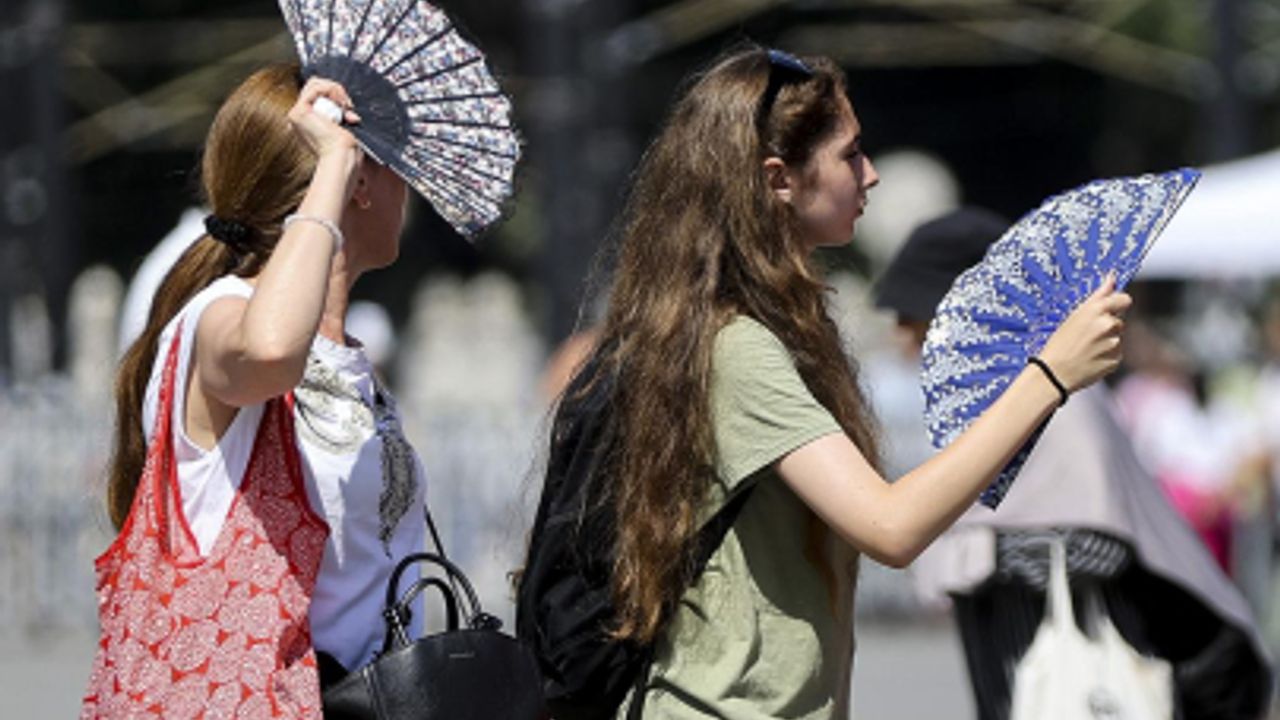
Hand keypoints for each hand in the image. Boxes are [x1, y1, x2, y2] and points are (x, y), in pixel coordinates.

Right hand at [287, 77, 362, 160]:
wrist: (342, 157)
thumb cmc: (347, 150)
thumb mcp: (344, 127)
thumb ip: (341, 115)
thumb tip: (349, 110)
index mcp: (308, 122)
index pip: (317, 96)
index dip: (335, 97)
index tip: (349, 111)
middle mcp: (299, 118)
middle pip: (314, 87)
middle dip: (335, 91)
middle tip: (348, 107)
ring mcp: (296, 114)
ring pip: (315, 83)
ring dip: (335, 90)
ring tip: (345, 106)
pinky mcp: (299, 111)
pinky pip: (316, 87)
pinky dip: (332, 90)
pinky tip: (341, 104)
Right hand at [1036, 274, 1130, 391]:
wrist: (1054, 374)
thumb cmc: (1059, 343)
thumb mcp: (1074, 315)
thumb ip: (1098, 296)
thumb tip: (1112, 278)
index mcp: (1097, 310)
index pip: (1124, 299)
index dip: (1118, 304)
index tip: (1110, 310)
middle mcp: (1109, 324)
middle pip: (1119, 320)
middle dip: (1108, 326)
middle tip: (1087, 335)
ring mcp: (1115, 343)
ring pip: (1117, 337)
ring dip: (1107, 341)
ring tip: (1086, 349)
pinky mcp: (1116, 359)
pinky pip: (1116, 353)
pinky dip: (1106, 355)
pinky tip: (1090, 359)